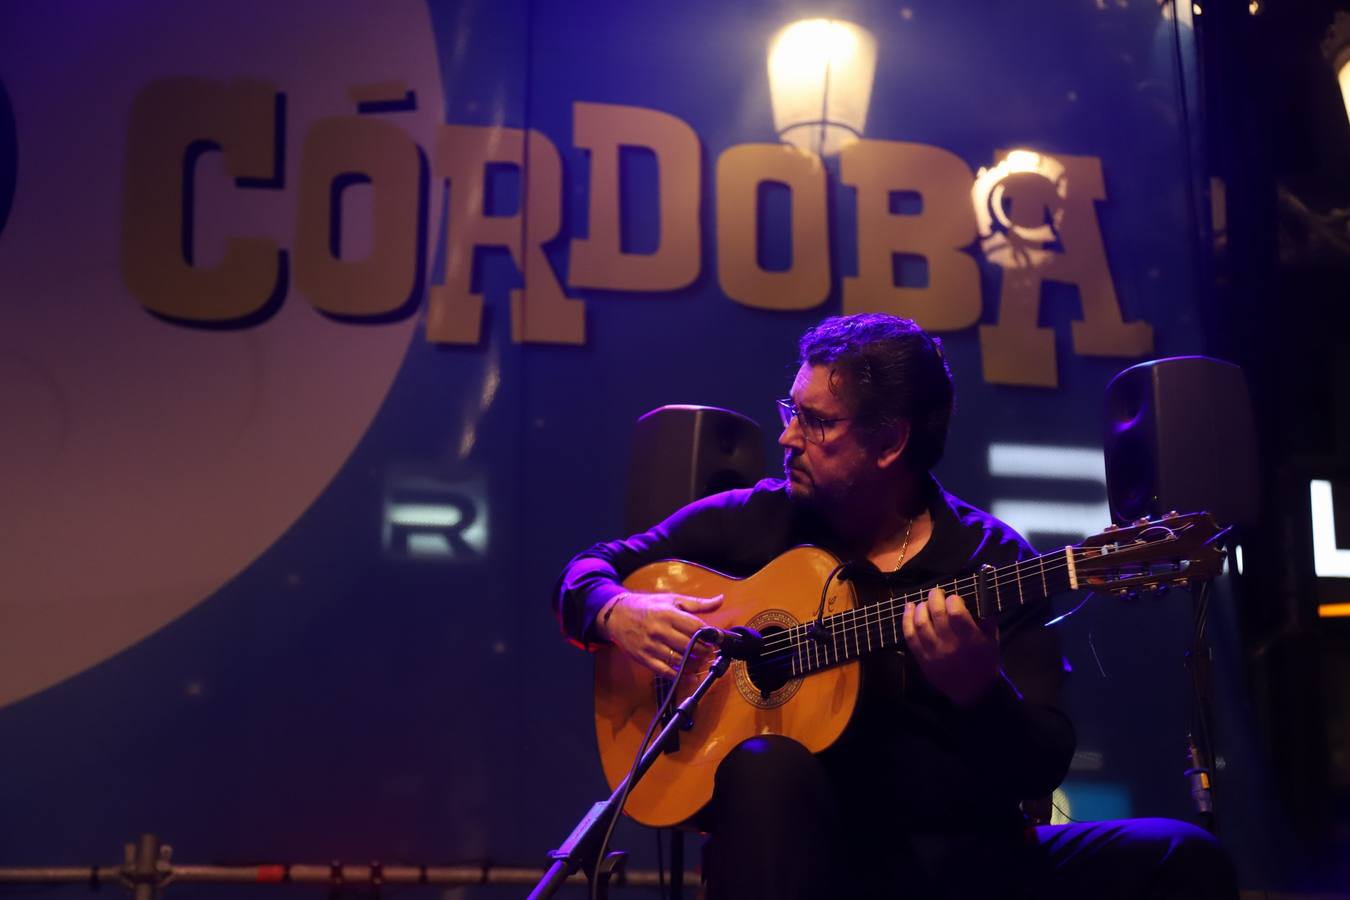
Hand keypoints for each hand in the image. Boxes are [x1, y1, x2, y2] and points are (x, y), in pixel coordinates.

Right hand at [601, 592, 723, 676]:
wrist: (617, 614)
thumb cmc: (648, 606)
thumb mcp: (672, 599)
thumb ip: (697, 604)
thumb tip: (720, 599)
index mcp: (668, 614)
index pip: (696, 627)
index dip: (711, 635)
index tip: (719, 639)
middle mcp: (660, 630)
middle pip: (690, 646)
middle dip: (705, 651)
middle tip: (710, 651)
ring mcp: (651, 646)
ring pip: (679, 660)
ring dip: (695, 664)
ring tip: (701, 661)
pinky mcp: (644, 658)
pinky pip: (665, 671)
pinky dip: (680, 675)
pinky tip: (689, 674)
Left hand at [901, 586, 999, 705]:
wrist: (974, 691)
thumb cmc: (985, 662)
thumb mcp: (992, 639)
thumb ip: (985, 618)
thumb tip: (978, 595)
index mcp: (970, 639)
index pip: (956, 612)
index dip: (953, 599)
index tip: (954, 597)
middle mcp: (950, 645)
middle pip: (936, 613)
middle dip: (935, 597)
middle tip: (937, 592)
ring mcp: (933, 653)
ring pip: (921, 623)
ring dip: (921, 607)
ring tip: (925, 602)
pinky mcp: (922, 659)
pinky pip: (910, 636)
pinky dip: (907, 620)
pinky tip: (909, 608)